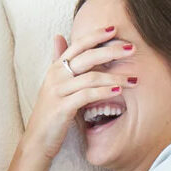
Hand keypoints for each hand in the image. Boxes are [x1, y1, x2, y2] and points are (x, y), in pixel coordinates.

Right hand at [24, 26, 137, 159]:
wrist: (37, 140)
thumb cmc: (50, 113)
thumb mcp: (54, 84)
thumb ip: (59, 62)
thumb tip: (59, 36)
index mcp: (56, 68)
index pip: (78, 44)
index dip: (96, 35)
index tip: (115, 30)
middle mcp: (56, 76)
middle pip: (87, 56)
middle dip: (111, 51)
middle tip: (132, 49)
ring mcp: (58, 91)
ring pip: (91, 77)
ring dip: (115, 77)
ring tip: (133, 79)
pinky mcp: (62, 107)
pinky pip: (87, 95)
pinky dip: (104, 92)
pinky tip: (118, 91)